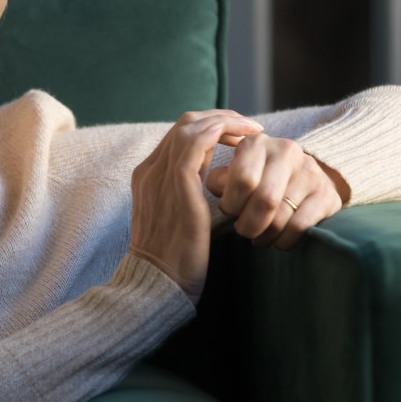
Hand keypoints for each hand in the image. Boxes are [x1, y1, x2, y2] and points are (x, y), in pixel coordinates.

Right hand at [129, 110, 263, 303]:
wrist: (157, 282)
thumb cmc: (173, 260)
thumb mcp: (177, 221)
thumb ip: (187, 198)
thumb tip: (216, 187)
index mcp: (148, 177)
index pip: (179, 136)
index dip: (211, 129)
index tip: (237, 137)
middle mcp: (150, 170)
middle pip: (184, 124)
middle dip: (220, 119)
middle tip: (249, 127)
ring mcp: (160, 175)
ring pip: (191, 127)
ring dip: (225, 121)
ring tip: (252, 130)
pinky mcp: (177, 184)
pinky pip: (196, 143)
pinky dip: (220, 132)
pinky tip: (243, 138)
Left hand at [204, 133, 347, 249]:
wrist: (303, 179)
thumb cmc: (258, 179)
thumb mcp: (234, 174)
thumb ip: (219, 180)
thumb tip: (219, 188)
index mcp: (257, 142)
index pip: (243, 179)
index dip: (232, 203)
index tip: (230, 211)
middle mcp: (287, 151)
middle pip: (265, 199)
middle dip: (248, 224)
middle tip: (243, 231)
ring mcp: (311, 172)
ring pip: (281, 216)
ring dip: (265, 235)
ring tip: (259, 237)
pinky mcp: (327, 194)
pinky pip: (300, 226)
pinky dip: (284, 240)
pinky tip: (278, 239)